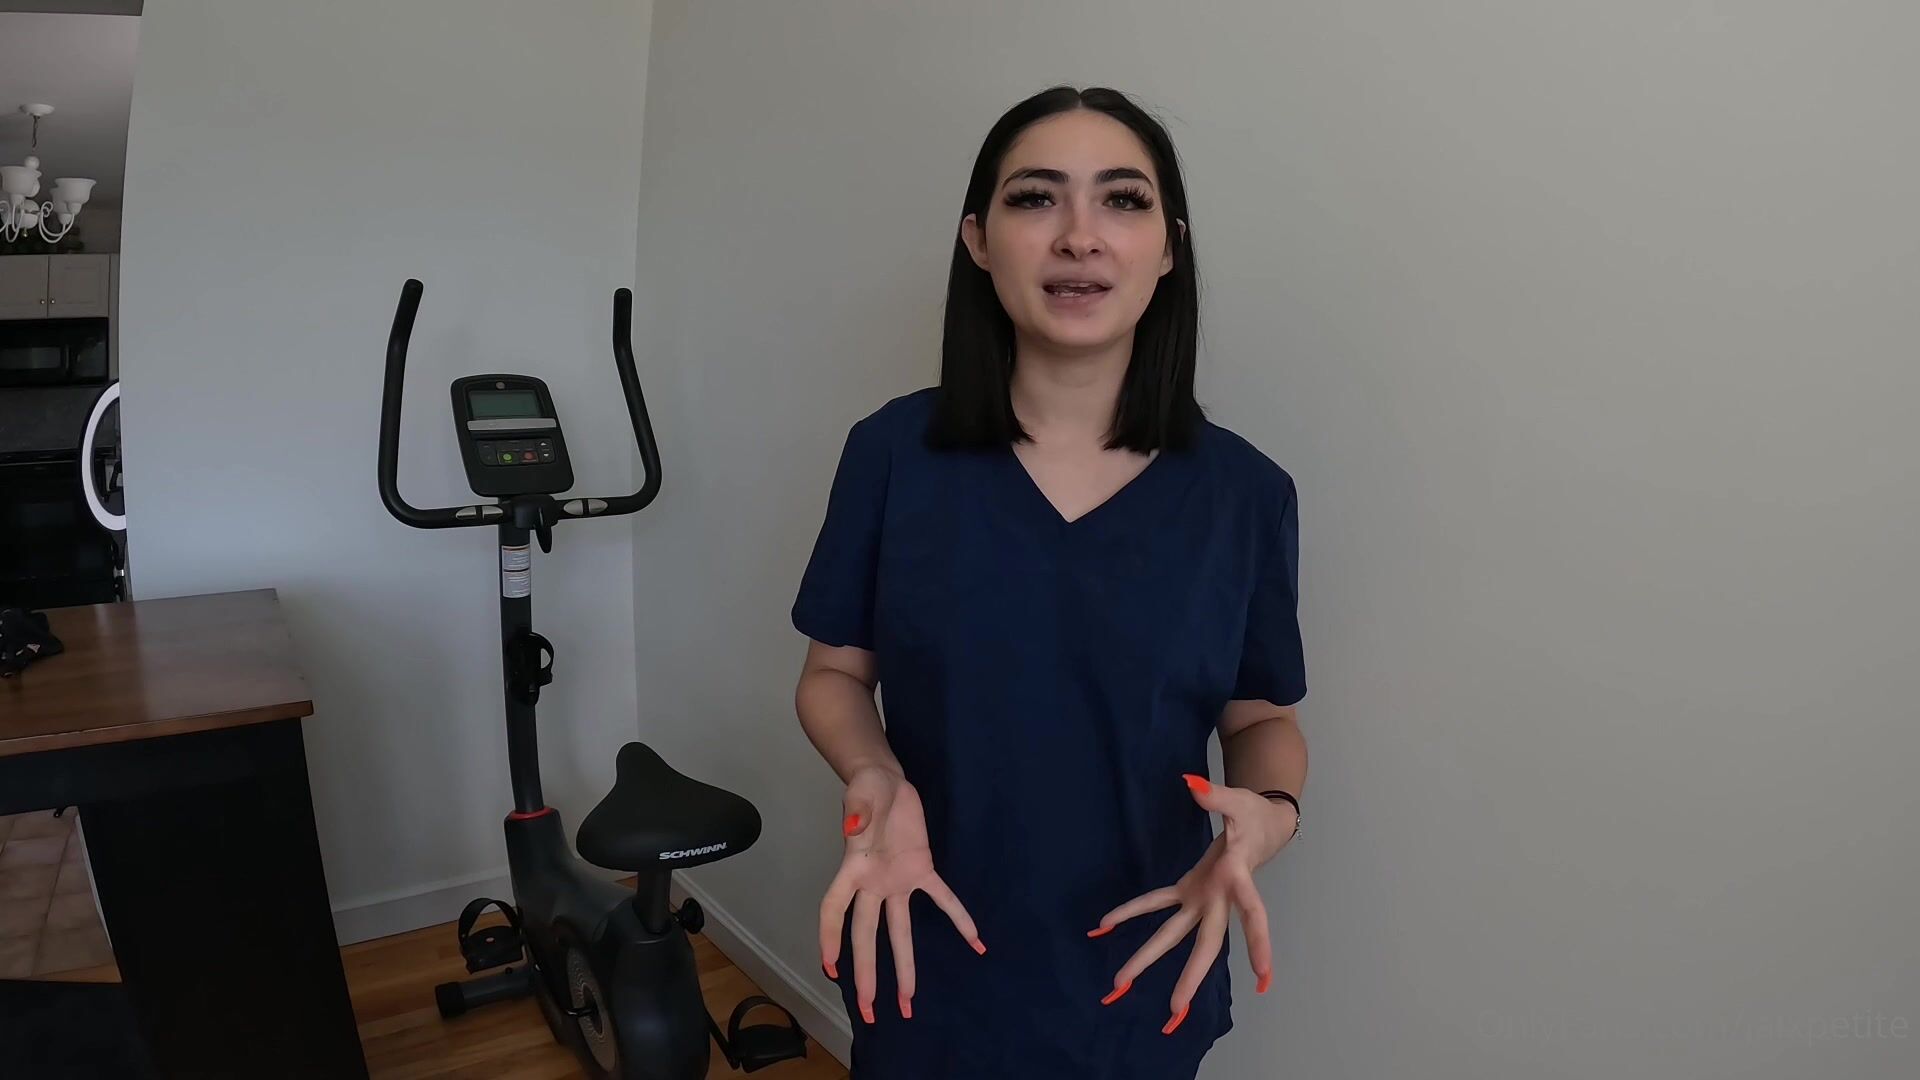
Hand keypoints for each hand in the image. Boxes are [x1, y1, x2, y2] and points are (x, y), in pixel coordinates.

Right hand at [819, 764, 983, 1022]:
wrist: (885, 779)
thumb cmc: (865, 789)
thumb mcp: (860, 796)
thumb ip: (857, 813)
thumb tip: (853, 827)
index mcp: (853, 869)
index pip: (834, 910)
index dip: (829, 938)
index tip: (830, 969)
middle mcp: (872, 884)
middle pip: (867, 936)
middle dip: (867, 974)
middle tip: (870, 1012)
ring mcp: (897, 881)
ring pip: (899, 932)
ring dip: (905, 967)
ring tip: (910, 1003)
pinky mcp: (922, 869)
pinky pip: (942, 898)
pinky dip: (960, 919)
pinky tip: (978, 942)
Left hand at [1088, 774, 1296, 1033]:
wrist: (1262, 824)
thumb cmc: (1254, 814)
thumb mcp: (1239, 800)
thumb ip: (1215, 796)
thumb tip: (1192, 785)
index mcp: (1238, 879)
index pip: (1253, 914)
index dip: (1259, 943)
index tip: (1264, 978)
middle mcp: (1220, 899)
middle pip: (1206, 944)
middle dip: (1191, 977)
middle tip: (1175, 1011)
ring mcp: (1204, 899)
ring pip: (1176, 935)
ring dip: (1149, 957)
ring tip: (1120, 983)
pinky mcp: (1190, 889)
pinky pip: (1158, 903)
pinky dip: (1131, 911)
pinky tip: (1104, 923)